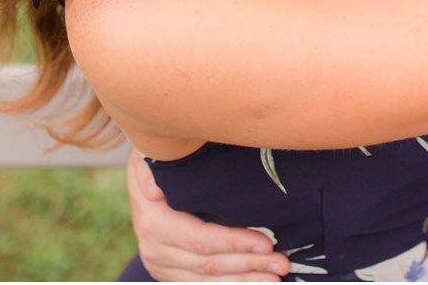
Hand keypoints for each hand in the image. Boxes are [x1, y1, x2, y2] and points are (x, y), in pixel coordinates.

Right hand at [127, 148, 288, 280]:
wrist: (145, 176)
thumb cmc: (161, 160)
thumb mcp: (156, 156)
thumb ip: (158, 171)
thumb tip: (154, 190)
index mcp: (155, 221)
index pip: (202, 239)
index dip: (235, 243)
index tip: (267, 243)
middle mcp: (155, 248)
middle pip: (209, 263)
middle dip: (249, 264)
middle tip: (282, 262)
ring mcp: (161, 263)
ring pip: (207, 279)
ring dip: (244, 279)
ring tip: (275, 275)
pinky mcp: (168, 272)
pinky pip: (200, 284)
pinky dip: (229, 283)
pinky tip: (253, 280)